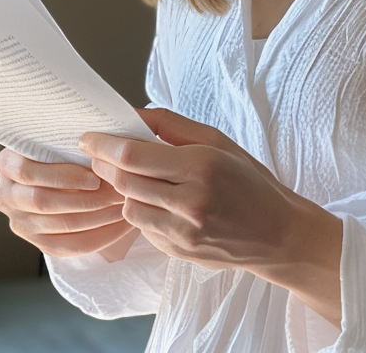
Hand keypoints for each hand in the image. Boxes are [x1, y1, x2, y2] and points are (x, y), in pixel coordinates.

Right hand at [0, 148, 138, 258]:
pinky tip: (120, 225)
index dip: (63, 177)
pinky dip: (99, 236)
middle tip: (117, 191)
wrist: (63, 167)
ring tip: (123, 204)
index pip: (28, 172)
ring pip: (59, 226)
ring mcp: (19, 221)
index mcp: (6, 163)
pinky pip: (68, 247)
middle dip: (86, 199)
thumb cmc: (66, 145)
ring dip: (98, 217)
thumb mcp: (61, 136)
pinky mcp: (36, 241)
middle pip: (43, 202)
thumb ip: (69, 139)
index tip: (95, 177)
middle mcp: (5, 195)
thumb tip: (98, 148)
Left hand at [80, 107, 341, 324]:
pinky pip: (144, 228)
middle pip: (124, 181)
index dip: (104, 144)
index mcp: (200, 165)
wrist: (278, 233)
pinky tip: (159, 203)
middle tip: (99, 154)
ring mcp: (183, 232)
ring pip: (128, 207)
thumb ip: (174, 125)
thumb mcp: (218, 141)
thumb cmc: (249, 180)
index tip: (88, 138)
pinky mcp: (179, 252)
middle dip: (105, 165)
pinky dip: (143, 212)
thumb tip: (135, 114)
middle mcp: (190, 201)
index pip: (134, 154)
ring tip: (136, 178)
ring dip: (124, 191)